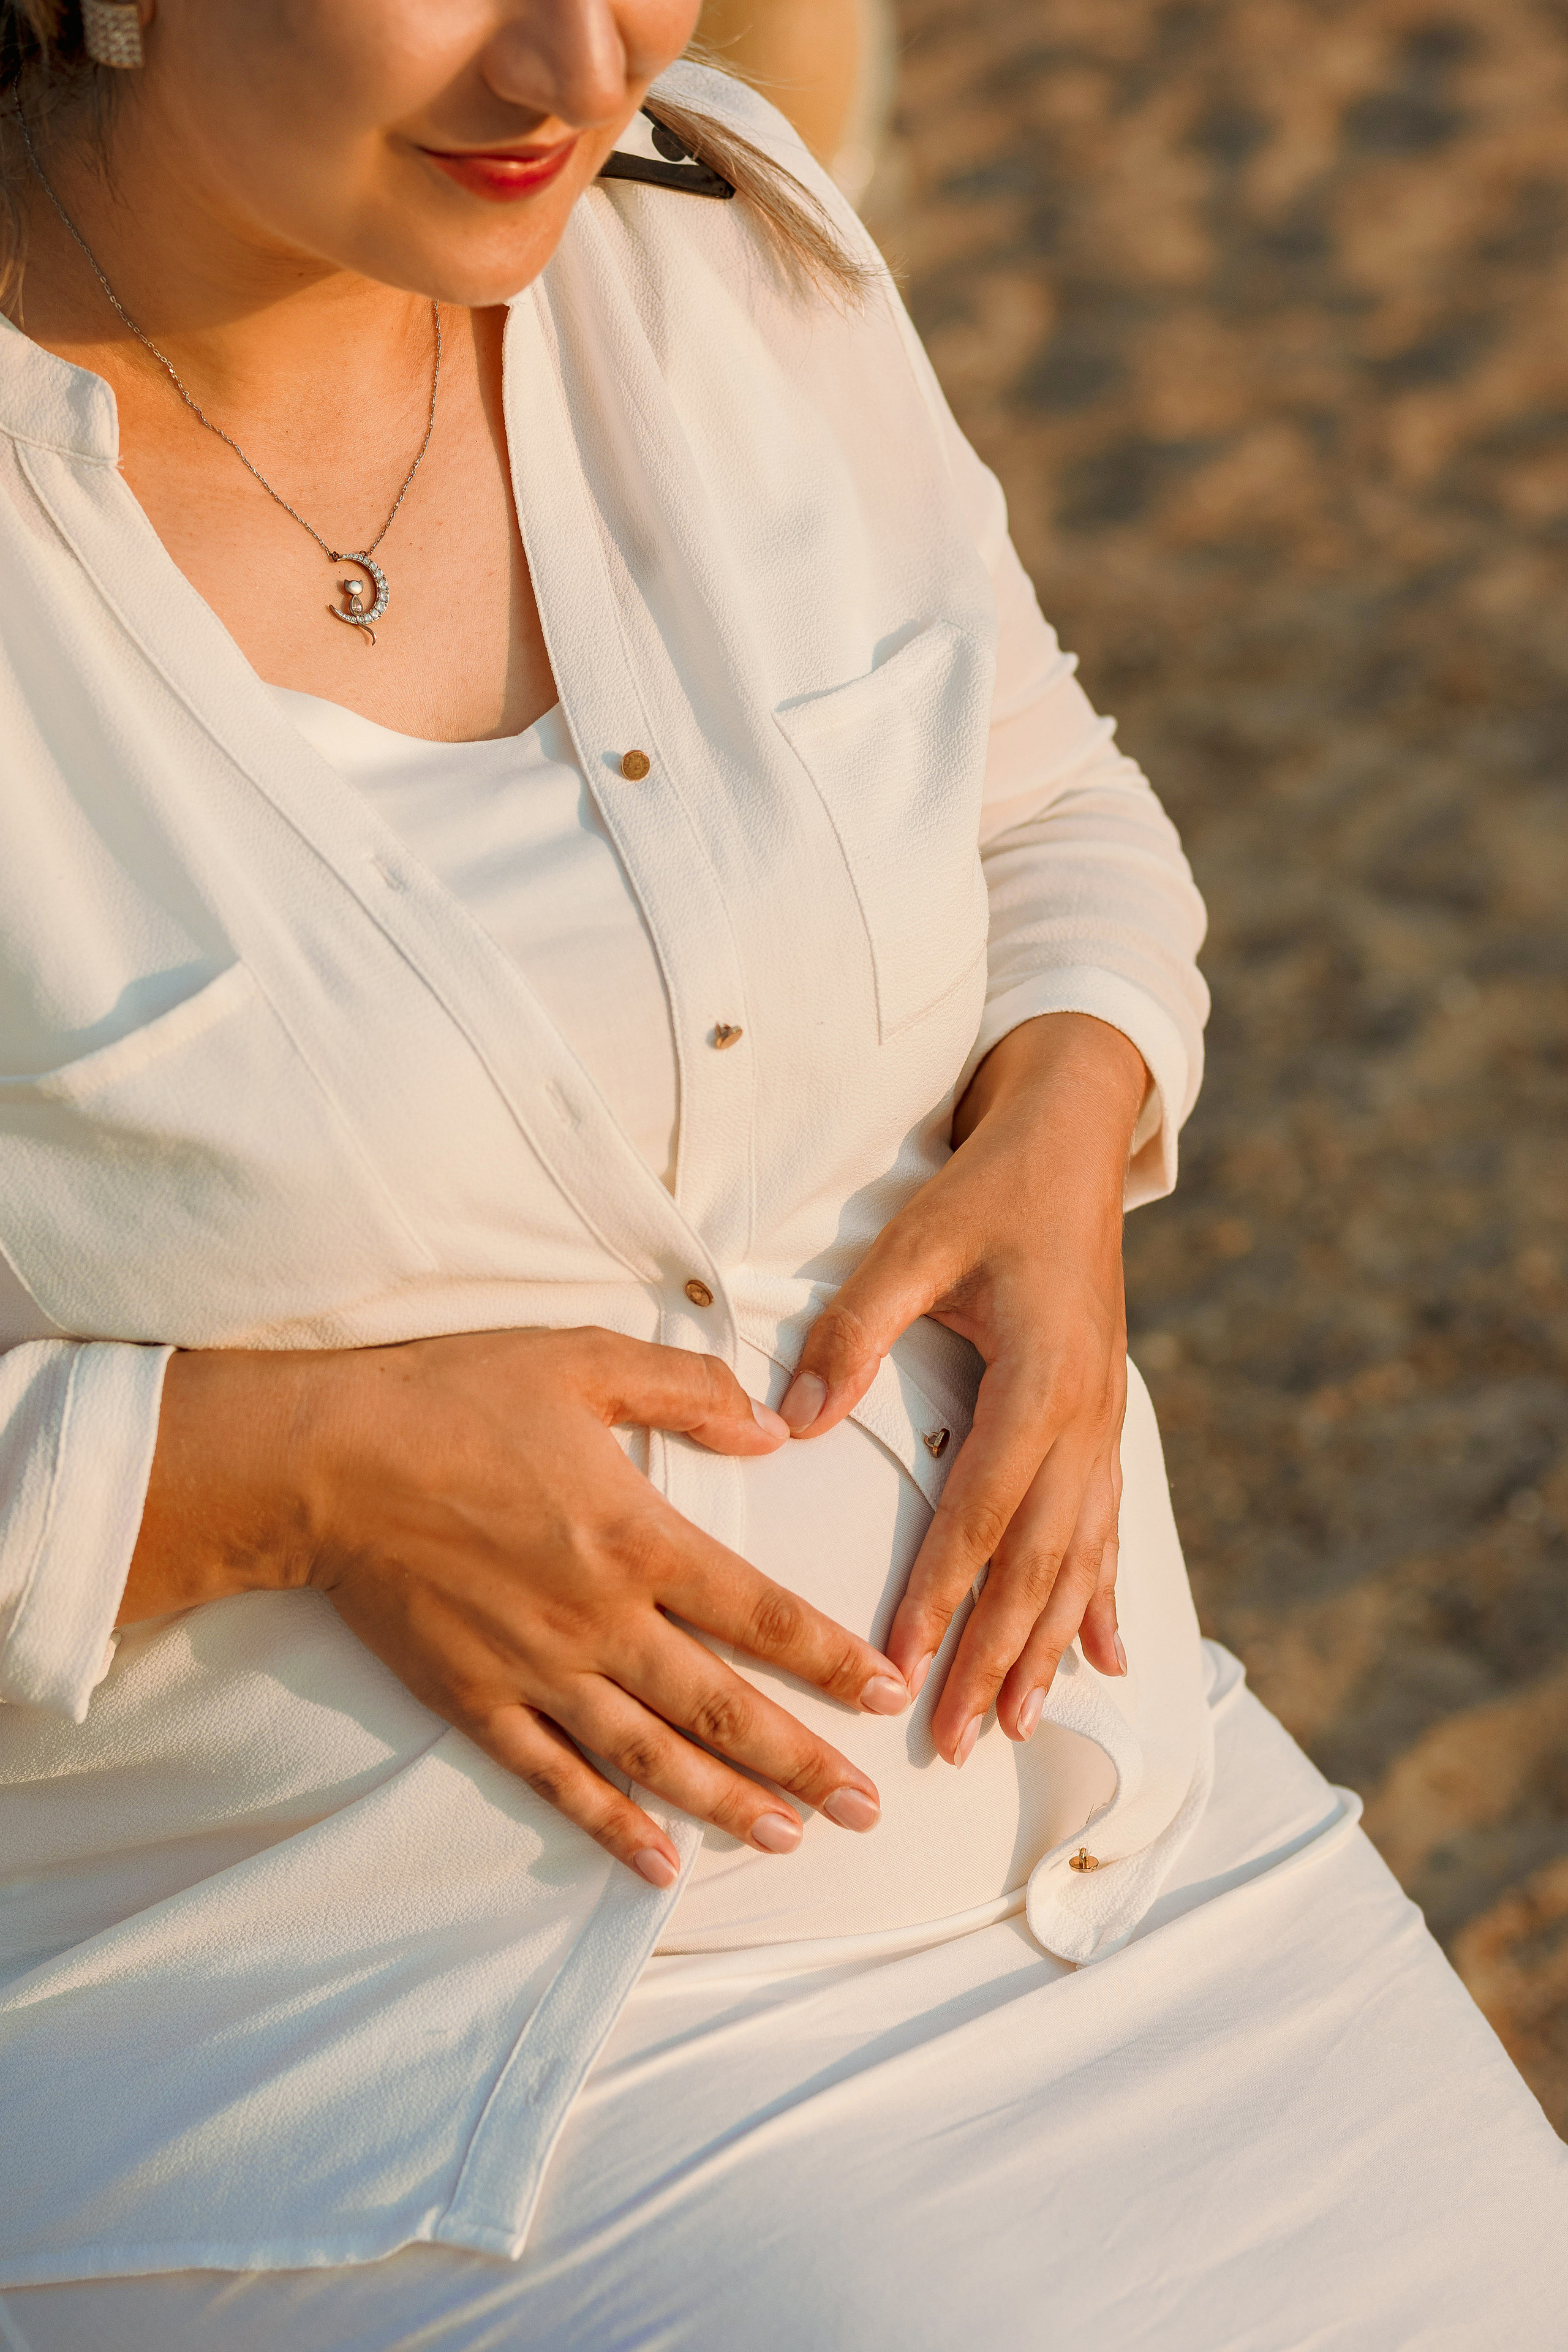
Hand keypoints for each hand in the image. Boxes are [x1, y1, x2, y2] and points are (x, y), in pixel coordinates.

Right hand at [124, 1328, 909, 1883]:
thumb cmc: (456, 1398)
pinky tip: (658, 1864)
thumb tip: (775, 1428)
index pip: (761, 1615)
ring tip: (791, 1837)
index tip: (885, 1693)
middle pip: (721, 1707)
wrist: (325, 1461)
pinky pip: (555, 1779)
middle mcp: (599, 1621)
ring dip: (726, 1802)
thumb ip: (689, 1392)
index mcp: (637, 1539)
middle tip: (866, 1809)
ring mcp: (536, 1671)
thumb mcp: (584, 1359)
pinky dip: (609, 1827)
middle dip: (803, 1762)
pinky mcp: (476, 1701)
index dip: (831, 1660)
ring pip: (651, 1757)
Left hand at [779, 1013, 1145, 1764]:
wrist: (1072, 1146)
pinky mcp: (1104, 1421)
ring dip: (1049, 1646)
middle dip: (997, 1655)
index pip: (983, 1510)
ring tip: (1021, 1724)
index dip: (943, 1592)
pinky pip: (1108, 1527)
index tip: (904, 1665)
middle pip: (1039, 1561)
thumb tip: (795, 1419)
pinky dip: (1100, 1599)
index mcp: (1037, 1378)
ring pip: (1080, 1558)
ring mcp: (1104, 1424)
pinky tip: (1103, 1659)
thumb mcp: (914, 1243)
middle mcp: (1084, 1416)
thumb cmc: (988, 1192)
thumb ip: (855, 1329)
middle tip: (960, 1739)